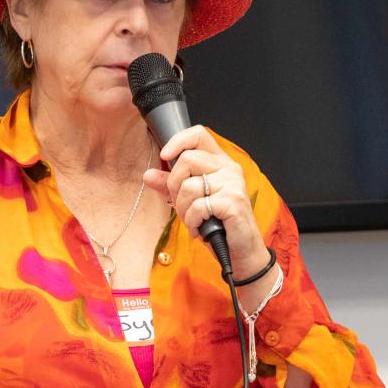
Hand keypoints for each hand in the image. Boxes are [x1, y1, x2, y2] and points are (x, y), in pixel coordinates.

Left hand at [142, 125, 279, 293]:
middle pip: (187, 159)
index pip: (199, 135)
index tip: (164, 156)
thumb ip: (170, 187)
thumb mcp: (190, 202)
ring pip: (189, 186)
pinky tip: (200, 229)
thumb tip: (148, 174)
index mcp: (219, 163)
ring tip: (193, 221)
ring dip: (183, 209)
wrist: (239, 252)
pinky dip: (192, 222)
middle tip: (182, 205)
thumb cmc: (217, 225)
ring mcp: (232, 184)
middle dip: (174, 186)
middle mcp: (228, 169)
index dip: (178, 141)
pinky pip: (198, 206)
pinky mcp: (233, 202)